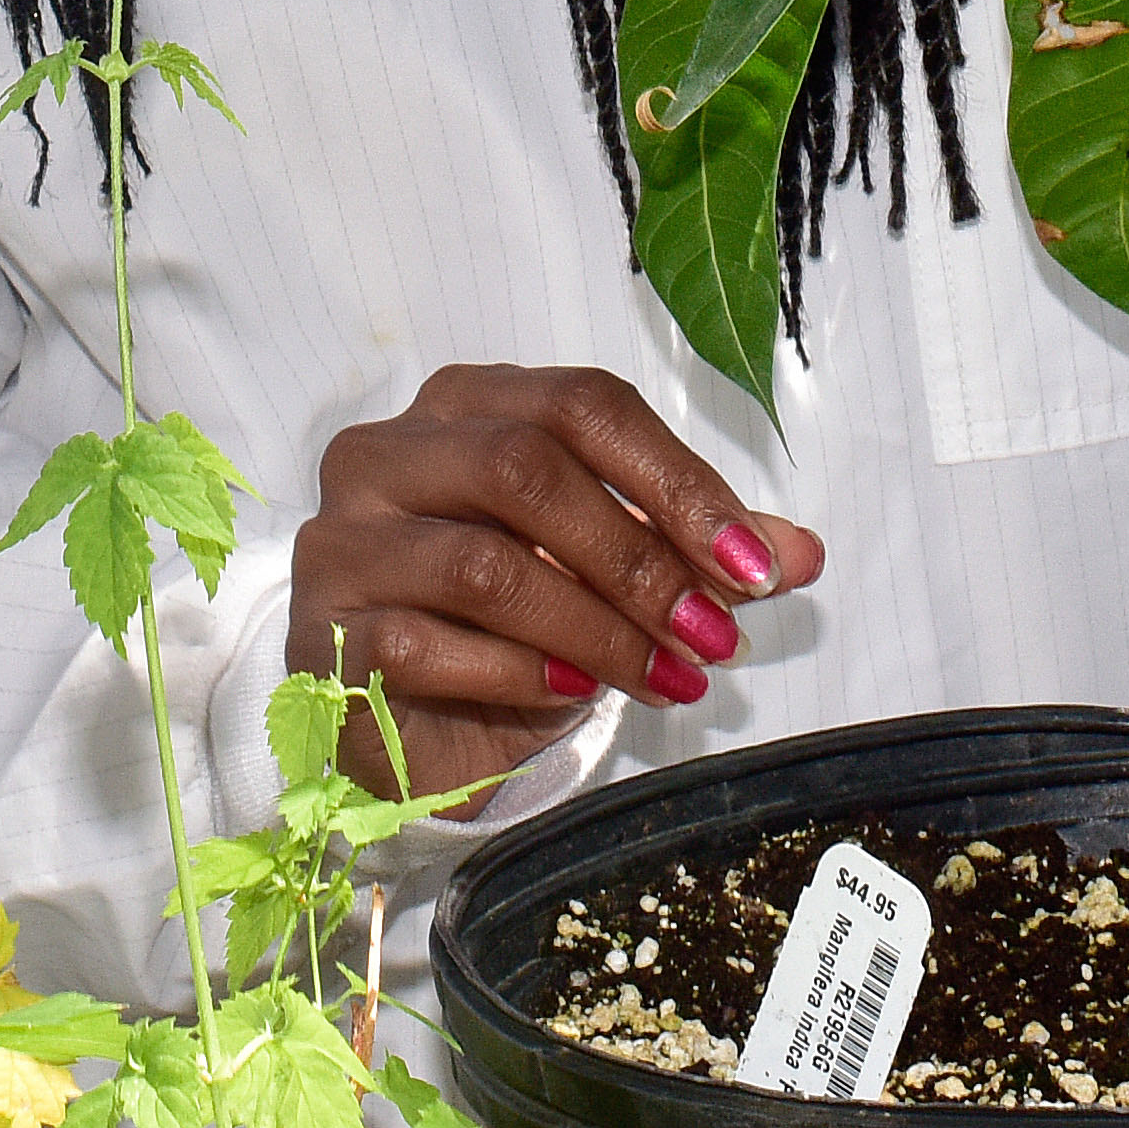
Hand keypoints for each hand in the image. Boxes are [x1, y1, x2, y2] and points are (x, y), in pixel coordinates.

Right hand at [288, 362, 820, 800]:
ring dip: (595, 630)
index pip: (581, 406)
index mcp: (467, 403)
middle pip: (525, 468)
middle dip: (638, 558)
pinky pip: (431, 648)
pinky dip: (519, 675)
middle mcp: (390, 452)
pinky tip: (570, 694)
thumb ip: (694, 553)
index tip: (755, 565)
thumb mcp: (613, 577)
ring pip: (484, 566)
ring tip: (664, 678)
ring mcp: (347, 540)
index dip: (675, 481)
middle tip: (715, 634)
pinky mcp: (326, 632)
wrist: (406, 724)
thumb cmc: (511, 623)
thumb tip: (801, 554)